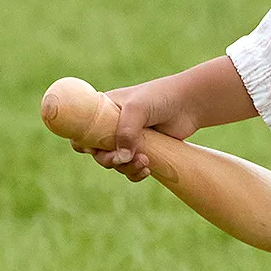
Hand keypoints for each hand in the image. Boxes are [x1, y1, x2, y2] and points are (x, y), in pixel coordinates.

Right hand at [85, 78, 200, 182]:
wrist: (189, 104)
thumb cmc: (159, 98)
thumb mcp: (137, 108)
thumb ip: (126, 131)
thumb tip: (122, 157)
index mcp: (102, 111)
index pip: (80, 131)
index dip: (82, 143)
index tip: (94, 149)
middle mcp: (112, 127)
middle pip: (99, 153)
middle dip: (109, 160)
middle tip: (124, 159)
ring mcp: (128, 140)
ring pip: (117, 163)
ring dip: (126, 168)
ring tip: (145, 162)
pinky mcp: (144, 151)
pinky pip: (132, 168)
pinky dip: (136, 172)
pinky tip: (147, 169)